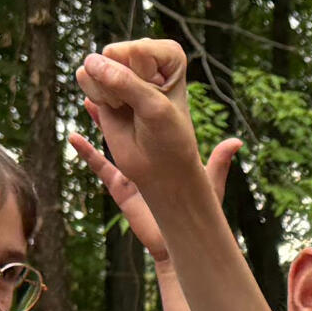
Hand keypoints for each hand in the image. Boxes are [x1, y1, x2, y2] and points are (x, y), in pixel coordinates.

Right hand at [71, 41, 243, 262]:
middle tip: (105, 69)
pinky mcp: (119, 186)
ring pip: (110, 133)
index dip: (145, 90)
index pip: (155, 109)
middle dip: (117, 92)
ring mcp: (132, 166)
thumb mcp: (210, 183)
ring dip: (98, 112)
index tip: (137, 72)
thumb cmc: (198, 212)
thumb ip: (218, 164)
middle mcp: (150, 149)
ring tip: (87, 90)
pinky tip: (74, 138)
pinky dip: (84, 151)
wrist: (179, 240)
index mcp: (170, 143)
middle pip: (129, 114)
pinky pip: (98, 165)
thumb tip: (237, 143)